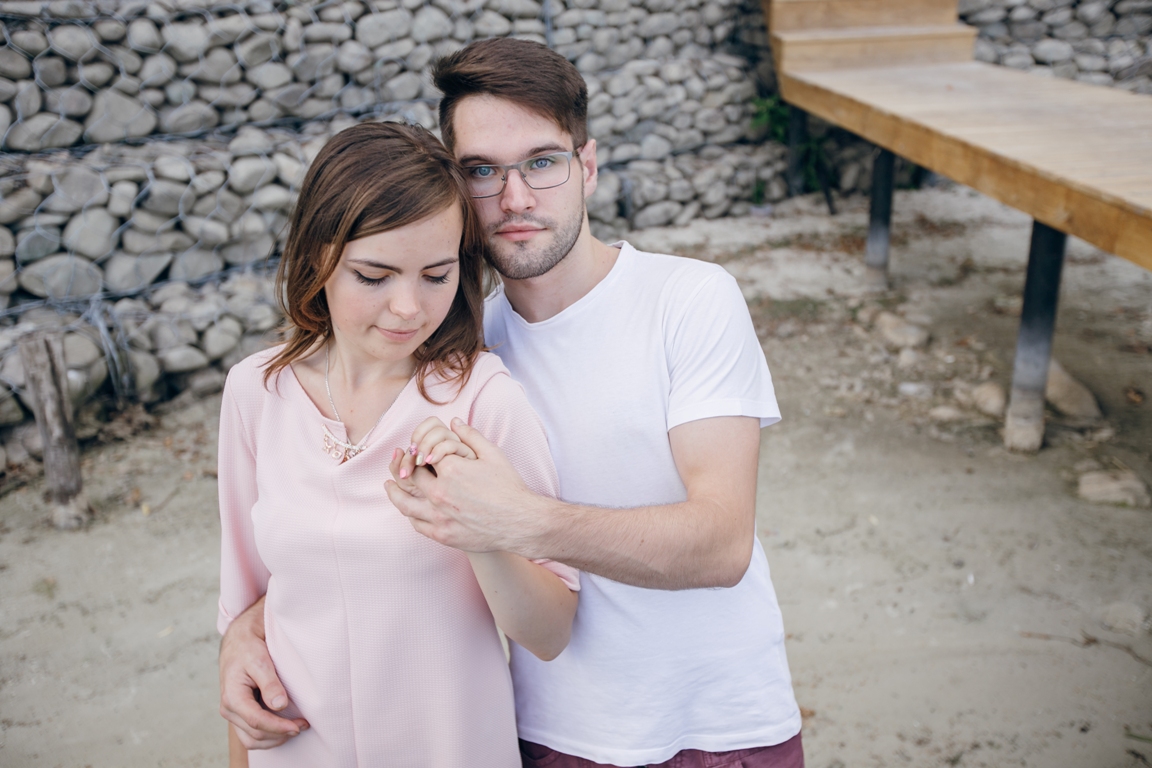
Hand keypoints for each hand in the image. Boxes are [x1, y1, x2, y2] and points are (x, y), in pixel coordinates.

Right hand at [219, 599, 308, 748]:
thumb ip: (269, 683)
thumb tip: (280, 706)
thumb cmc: (248, 647)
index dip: (278, 727)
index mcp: (232, 696)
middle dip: (280, 734)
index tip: (298, 725)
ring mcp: (233, 713)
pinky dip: (269, 736)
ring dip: (275, 739)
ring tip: (296, 728)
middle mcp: (229, 709)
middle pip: (255, 734)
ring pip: (252, 740)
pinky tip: (284, 727)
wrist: (239, 640)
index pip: (256, 721)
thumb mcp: (259, 660)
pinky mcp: (239, 713)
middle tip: (303, 725)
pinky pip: (251, 734)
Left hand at [385, 417, 546, 554]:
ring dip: (394, 491)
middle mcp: (441, 493)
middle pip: (411, 476)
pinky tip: (410, 509)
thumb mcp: (493, 455)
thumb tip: (454, 422)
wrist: (521, 522)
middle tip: (403, 463)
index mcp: (451, 470)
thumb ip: (470, 436)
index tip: (421, 451)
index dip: (422, 450)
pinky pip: (417, 524)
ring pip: (405, 503)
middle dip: (406, 467)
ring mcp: (440, 516)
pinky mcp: (443, 535)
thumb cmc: (509, 487)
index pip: (424, 454)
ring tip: (389, 485)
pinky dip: (410, 514)